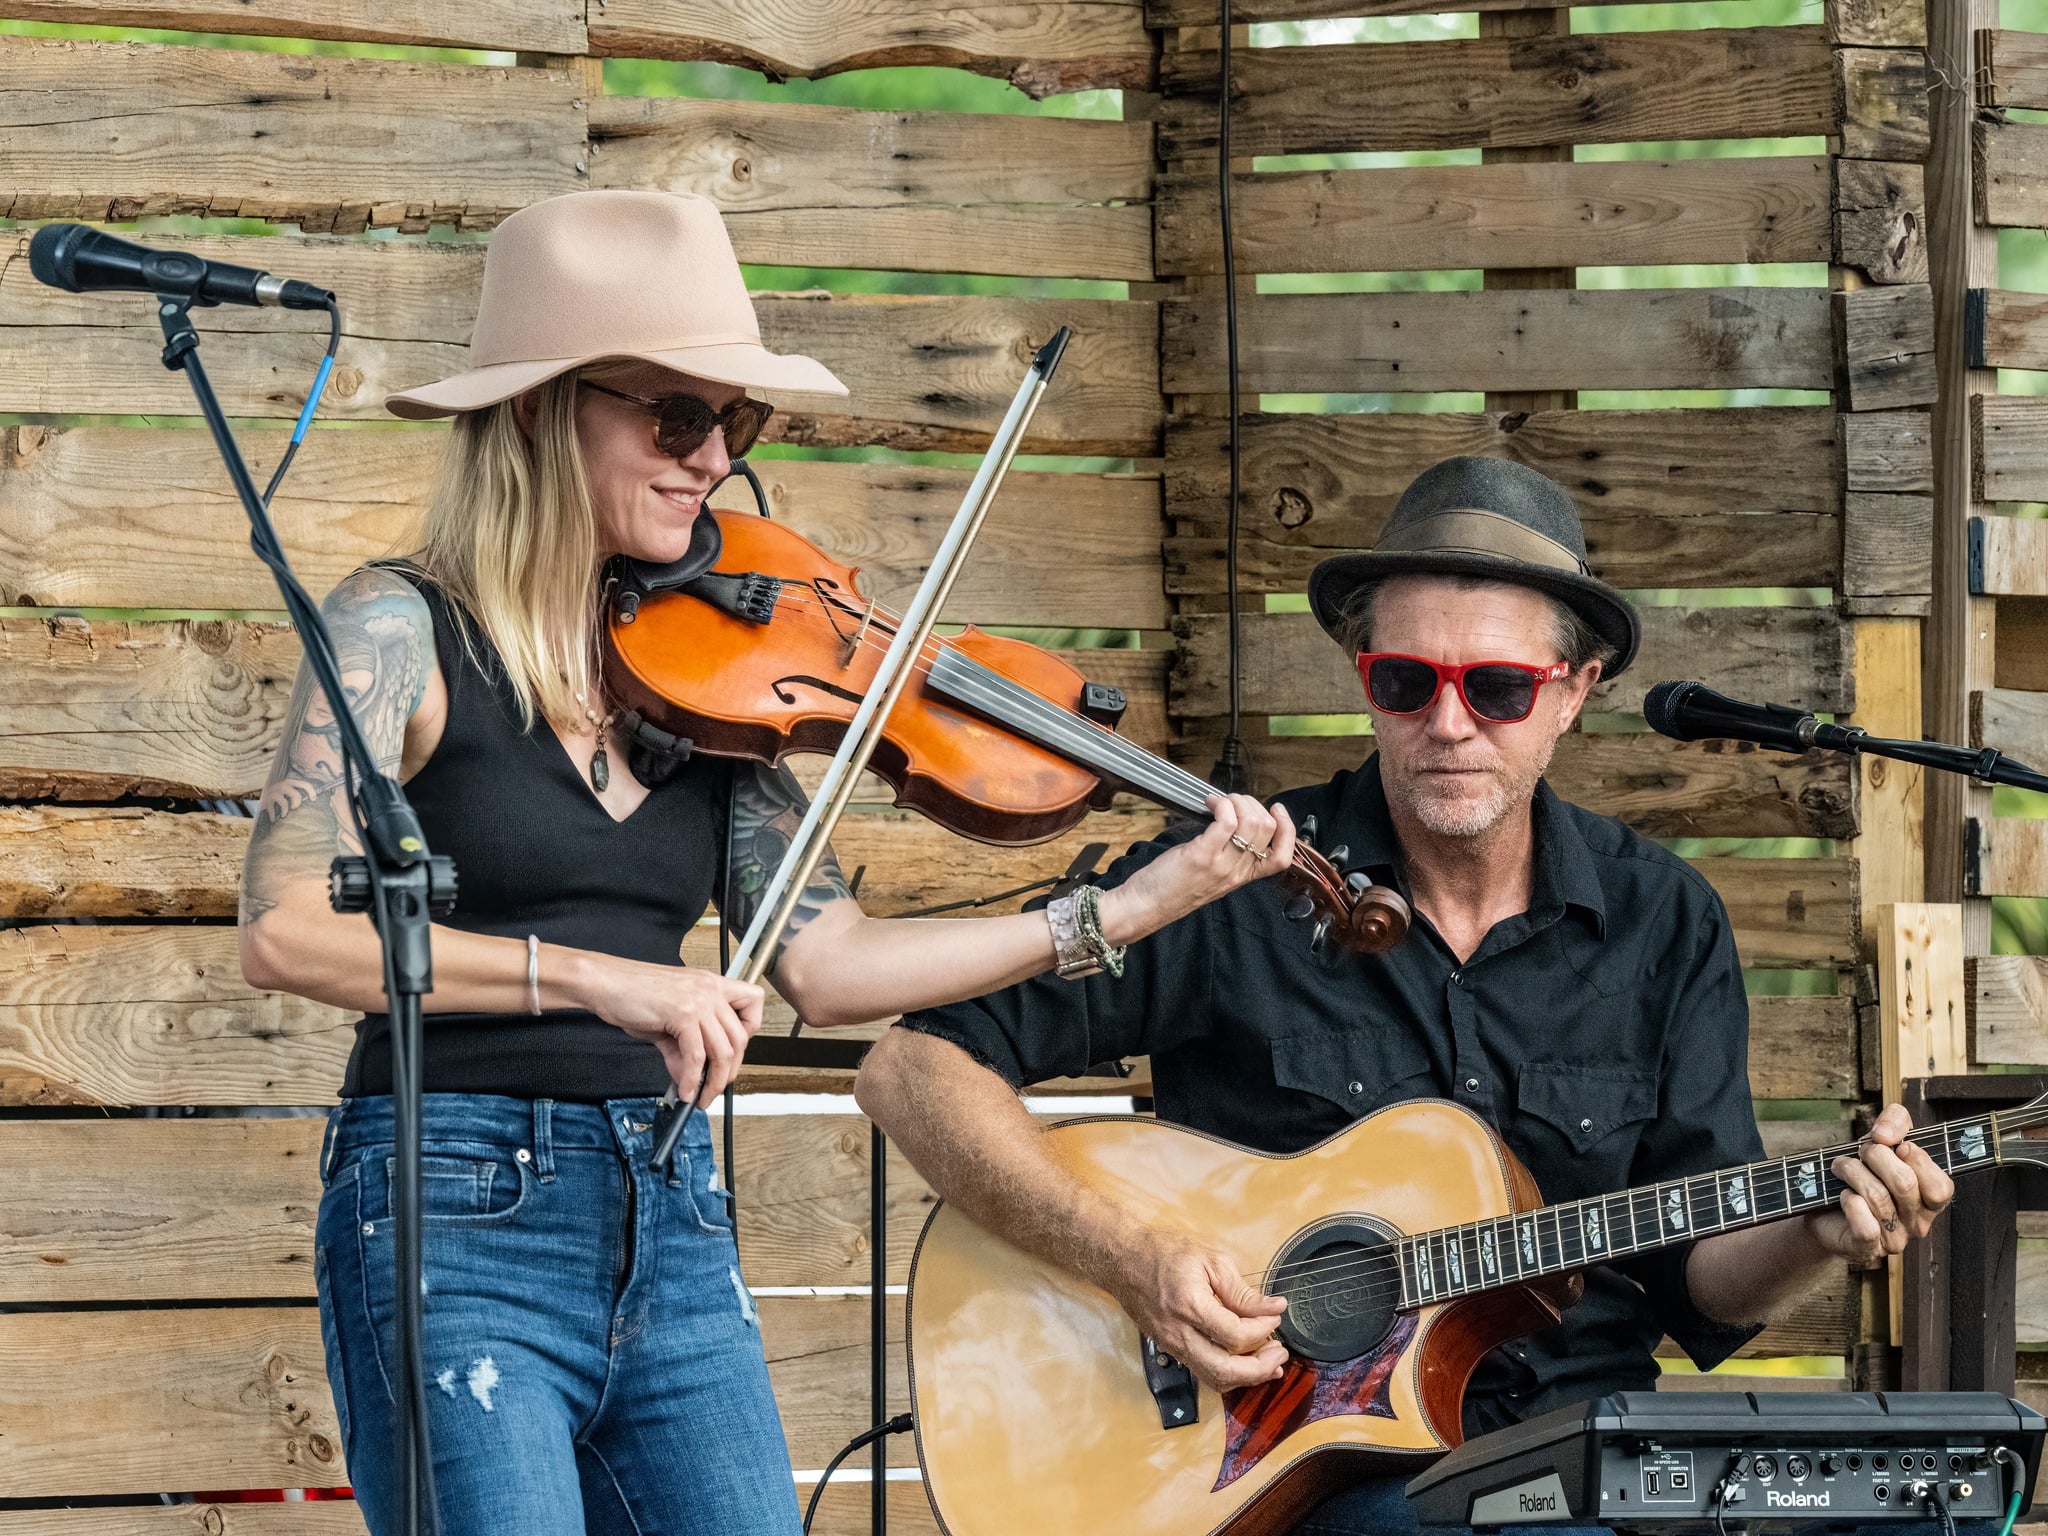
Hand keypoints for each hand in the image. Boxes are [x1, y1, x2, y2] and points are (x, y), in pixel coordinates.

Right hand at [578, 956, 765, 1104]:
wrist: (605, 983)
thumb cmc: (632, 994)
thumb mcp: (667, 1021)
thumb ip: (684, 1047)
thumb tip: (690, 1075)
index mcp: (711, 984)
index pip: (753, 1002)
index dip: (750, 1030)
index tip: (733, 1051)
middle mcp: (710, 989)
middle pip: (740, 1037)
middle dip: (730, 1070)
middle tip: (715, 1087)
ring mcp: (698, 1000)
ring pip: (722, 1050)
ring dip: (714, 1082)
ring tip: (701, 1096)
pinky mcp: (682, 1013)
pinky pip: (696, 1056)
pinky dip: (691, 1079)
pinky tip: (684, 1089)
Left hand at [1102, 795, 1297, 944]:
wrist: (1146, 906)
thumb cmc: (1172, 887)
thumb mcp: (1210, 874)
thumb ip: (1227, 854)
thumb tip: (1233, 820)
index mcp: (1242, 877)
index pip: (1282, 857)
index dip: (1288, 829)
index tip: (1276, 811)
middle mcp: (1236, 872)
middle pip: (1267, 829)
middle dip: (1252, 804)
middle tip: (1231, 802)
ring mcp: (1221, 864)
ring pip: (1251, 822)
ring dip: (1236, 801)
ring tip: (1219, 801)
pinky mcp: (1202, 855)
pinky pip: (1226, 821)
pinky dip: (1221, 804)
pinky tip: (1209, 803)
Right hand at [1108, 1231, 1289, 1392]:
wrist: (1124, 1260)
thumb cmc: (1165, 1253)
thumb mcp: (1211, 1260)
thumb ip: (1242, 1291)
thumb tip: (1273, 1307)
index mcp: (1190, 1306)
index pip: (1236, 1336)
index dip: (1263, 1330)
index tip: (1275, 1315)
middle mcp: (1179, 1333)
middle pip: (1225, 1371)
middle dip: (1260, 1368)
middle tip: (1280, 1353)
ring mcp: (1172, 1346)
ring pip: (1214, 1379)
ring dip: (1247, 1377)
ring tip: (1269, 1362)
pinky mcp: (1171, 1350)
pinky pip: (1203, 1371)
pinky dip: (1229, 1372)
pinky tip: (1245, 1361)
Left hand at [1803, 1103, 1955, 1265]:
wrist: (1824, 1206)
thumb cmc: (1863, 1170)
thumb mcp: (1884, 1137)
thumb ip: (1896, 1122)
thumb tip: (1885, 1136)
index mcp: (1930, 1200)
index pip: (1941, 1186)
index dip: (1917, 1159)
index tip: (1893, 1144)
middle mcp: (1918, 1223)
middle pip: (1905, 1184)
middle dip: (1875, 1156)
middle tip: (1860, 1151)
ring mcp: (1895, 1240)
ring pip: (1878, 1198)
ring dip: (1852, 1172)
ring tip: (1842, 1166)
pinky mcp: (1867, 1249)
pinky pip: (1866, 1227)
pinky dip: (1850, 1203)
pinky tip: (1844, 1195)